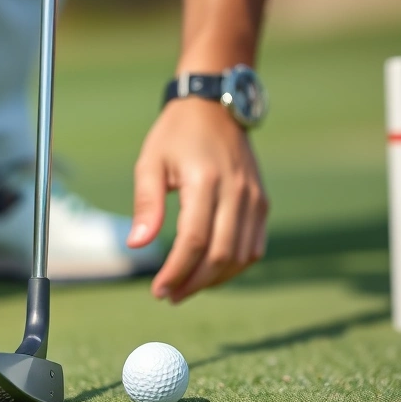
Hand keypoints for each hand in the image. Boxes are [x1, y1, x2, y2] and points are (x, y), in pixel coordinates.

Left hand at [127, 98, 268, 303]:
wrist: (215, 105)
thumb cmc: (176, 134)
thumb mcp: (150, 163)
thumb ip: (146, 205)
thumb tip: (138, 246)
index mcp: (204, 181)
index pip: (193, 241)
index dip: (176, 272)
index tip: (158, 290)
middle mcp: (236, 191)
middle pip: (220, 254)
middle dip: (194, 283)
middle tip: (170, 296)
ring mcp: (254, 198)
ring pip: (241, 256)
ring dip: (215, 280)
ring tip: (187, 287)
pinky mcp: (262, 202)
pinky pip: (254, 247)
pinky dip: (234, 266)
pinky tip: (211, 272)